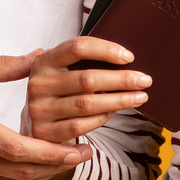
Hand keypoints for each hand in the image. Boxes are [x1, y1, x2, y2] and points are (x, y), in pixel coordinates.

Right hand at [0, 54, 87, 179]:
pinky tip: (35, 166)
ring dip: (41, 176)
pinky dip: (19, 178)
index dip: (53, 154)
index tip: (80, 149)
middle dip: (57, 168)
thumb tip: (40, 57)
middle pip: (20, 173)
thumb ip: (4, 65)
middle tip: (83, 157)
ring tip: (65, 161)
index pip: (19, 150)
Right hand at [26, 37, 149, 179]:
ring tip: (139, 98)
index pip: (77, 47)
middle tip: (145, 80)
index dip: (106, 50)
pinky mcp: (44, 132)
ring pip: (87, 104)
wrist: (34, 126)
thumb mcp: (62, 72)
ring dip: (118, 101)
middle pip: (87, 79)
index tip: (130, 57)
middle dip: (121, 80)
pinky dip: (101, 118)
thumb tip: (126, 59)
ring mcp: (39, 109)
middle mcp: (38, 83)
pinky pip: (80, 125)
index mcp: (44, 61)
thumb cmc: (59, 93)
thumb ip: (83, 62)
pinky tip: (114, 113)